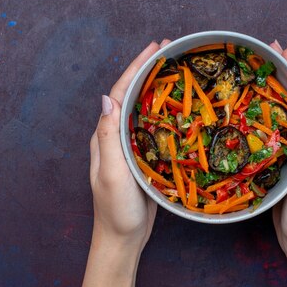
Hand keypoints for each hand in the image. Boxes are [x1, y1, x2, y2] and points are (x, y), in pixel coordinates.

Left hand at [80, 40, 170, 286]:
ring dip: (157, 85)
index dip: (136, 67)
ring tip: (176, 68)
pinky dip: (166, 110)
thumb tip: (107, 97)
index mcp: (106, 135)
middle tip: (169, 49)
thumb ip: (109, 137)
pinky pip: (155, 125)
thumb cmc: (116, 210)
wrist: (122, 239)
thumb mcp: (112, 173)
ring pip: (144, 107)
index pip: (120, 92)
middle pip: (131, 94)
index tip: (154, 48)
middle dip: (147, 69)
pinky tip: (181, 106)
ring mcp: (130, 145)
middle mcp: (115, 135)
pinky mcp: (144, 157)